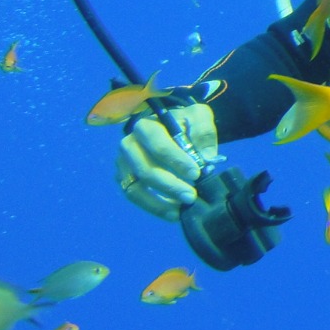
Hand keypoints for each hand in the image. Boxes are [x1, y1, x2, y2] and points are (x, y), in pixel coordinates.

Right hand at [116, 103, 218, 219]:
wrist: (171, 128)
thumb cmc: (184, 123)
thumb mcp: (198, 117)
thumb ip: (204, 131)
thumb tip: (206, 157)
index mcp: (146, 126)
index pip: (158, 144)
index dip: (176, 160)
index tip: (196, 174)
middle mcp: (129, 145)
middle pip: (144, 169)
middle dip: (169, 185)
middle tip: (191, 196)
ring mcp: (124, 164)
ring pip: (135, 188)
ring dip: (159, 202)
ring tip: (181, 210)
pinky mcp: (124, 179)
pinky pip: (134, 197)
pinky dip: (153, 207)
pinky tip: (173, 213)